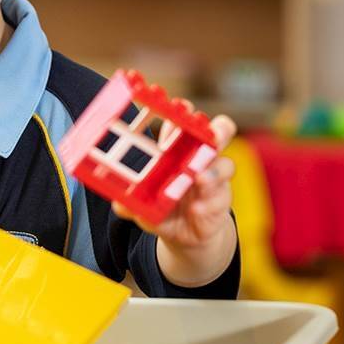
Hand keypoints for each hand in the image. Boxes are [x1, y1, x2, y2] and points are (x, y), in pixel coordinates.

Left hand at [115, 113, 238, 286]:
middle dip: (219, 130)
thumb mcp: (144, 205)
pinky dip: (208, 203)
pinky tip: (196, 209)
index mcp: (181, 148)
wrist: (186, 235)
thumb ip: (130, 203)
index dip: (185, 111)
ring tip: (199, 179)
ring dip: (213, 172)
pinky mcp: (221, 200)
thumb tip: (118, 204)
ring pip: (225, 166)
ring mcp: (215, 177)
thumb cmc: (165, 207)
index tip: (180, 108)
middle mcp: (202, 157)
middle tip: (212, 136)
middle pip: (220, 132)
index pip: (186, 121)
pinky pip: (221, 198)